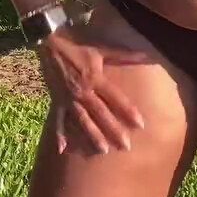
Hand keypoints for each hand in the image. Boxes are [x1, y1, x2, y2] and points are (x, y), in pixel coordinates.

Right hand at [37, 24, 148, 155]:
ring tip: (103, 150)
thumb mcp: (102, 50)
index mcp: (95, 79)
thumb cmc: (79, 48)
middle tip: (126, 146)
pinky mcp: (57, 102)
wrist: (50, 45)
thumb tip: (146, 55)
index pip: (115, 98)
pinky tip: (62, 150)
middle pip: (100, 114)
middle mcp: (83, 92)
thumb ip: (124, 55)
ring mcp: (69, 99)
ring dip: (92, 136)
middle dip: (113, 130)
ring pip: (82, 121)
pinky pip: (58, 121)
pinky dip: (59, 135)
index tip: (140, 124)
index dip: (128, 111)